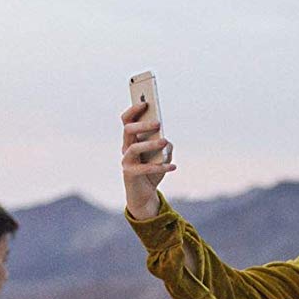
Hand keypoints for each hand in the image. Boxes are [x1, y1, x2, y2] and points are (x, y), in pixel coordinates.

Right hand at [121, 101, 176, 219]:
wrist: (144, 195)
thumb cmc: (152, 172)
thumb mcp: (162, 157)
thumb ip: (165, 146)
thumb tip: (166, 141)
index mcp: (131, 140)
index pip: (127, 121)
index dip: (133, 110)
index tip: (145, 103)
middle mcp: (126, 148)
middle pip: (128, 130)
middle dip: (143, 124)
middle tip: (158, 122)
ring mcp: (126, 161)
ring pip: (134, 148)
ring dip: (150, 143)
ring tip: (164, 141)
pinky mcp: (130, 174)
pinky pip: (144, 168)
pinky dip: (160, 167)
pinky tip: (173, 167)